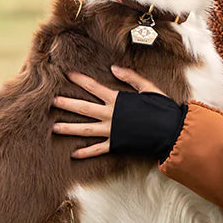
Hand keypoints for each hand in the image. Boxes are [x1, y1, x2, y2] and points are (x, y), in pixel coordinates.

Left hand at [51, 66, 166, 158]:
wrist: (170, 131)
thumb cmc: (162, 108)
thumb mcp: (148, 88)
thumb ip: (131, 78)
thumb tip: (114, 68)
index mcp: (117, 100)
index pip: (94, 87)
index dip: (80, 80)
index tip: (67, 75)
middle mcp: (110, 115)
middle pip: (83, 108)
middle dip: (66, 104)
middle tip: (51, 102)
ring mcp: (111, 131)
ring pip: (85, 130)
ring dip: (69, 128)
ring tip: (54, 128)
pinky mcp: (116, 144)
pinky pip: (98, 149)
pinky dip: (86, 152)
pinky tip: (74, 154)